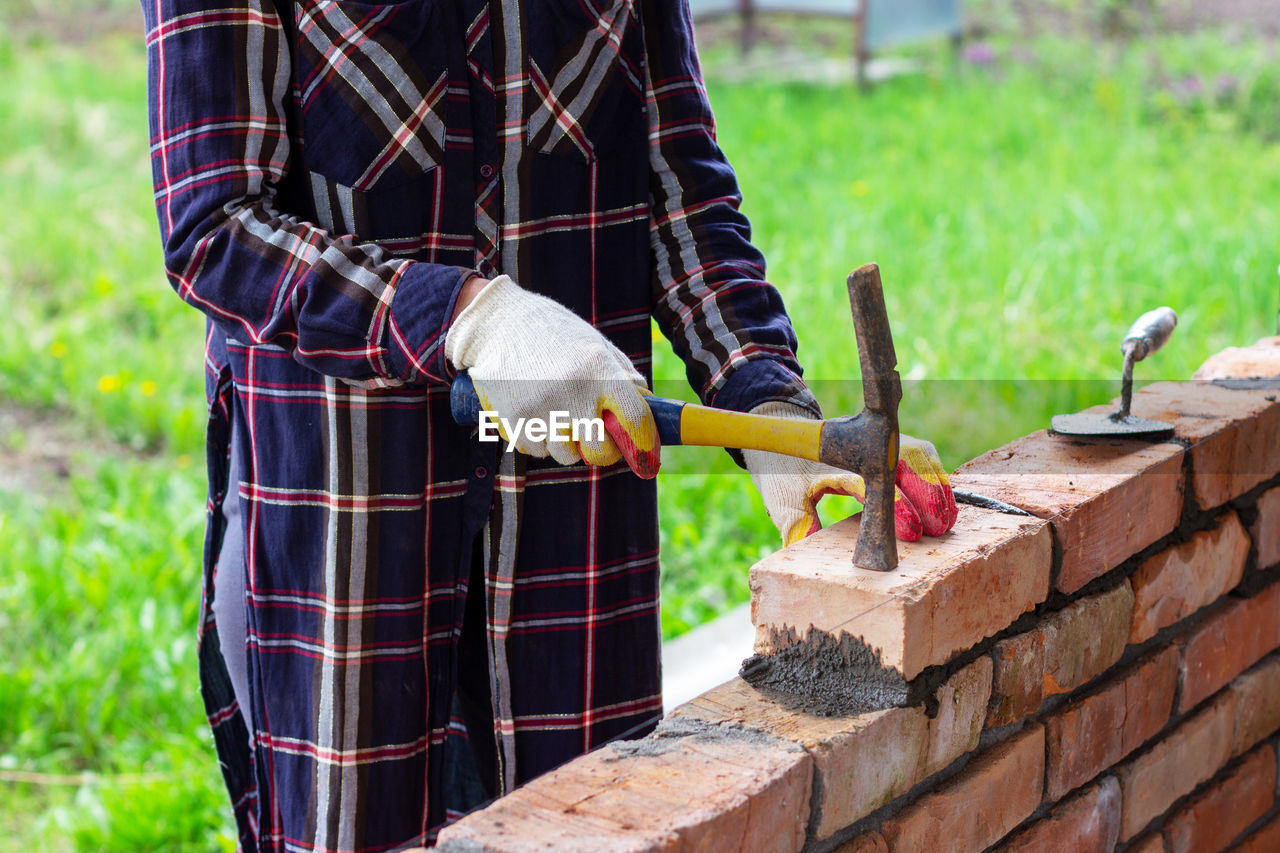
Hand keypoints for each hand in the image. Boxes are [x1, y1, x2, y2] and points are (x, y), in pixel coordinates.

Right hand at [445, 275, 659, 476]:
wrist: (498, 322)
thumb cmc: (554, 333)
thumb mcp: (594, 343)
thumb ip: (623, 375)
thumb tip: (649, 406)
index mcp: (598, 367)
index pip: (634, 419)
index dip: (645, 442)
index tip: (646, 452)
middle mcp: (571, 390)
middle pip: (600, 450)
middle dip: (603, 451)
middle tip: (598, 439)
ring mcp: (540, 408)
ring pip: (567, 455)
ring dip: (569, 445)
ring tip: (561, 418)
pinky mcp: (514, 420)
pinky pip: (537, 451)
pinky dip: (541, 441)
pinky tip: (537, 415)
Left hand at [742, 402, 956, 545]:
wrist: (792, 432)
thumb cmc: (791, 471)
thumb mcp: (785, 497)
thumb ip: (797, 522)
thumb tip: (803, 546)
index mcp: (839, 463)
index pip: (874, 486)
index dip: (898, 509)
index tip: (913, 531)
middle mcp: (866, 449)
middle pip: (907, 468)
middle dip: (926, 500)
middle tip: (936, 530)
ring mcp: (882, 442)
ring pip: (920, 459)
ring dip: (936, 489)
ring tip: (947, 521)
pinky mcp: (893, 442)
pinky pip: (923, 455)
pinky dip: (937, 476)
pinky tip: (946, 503)